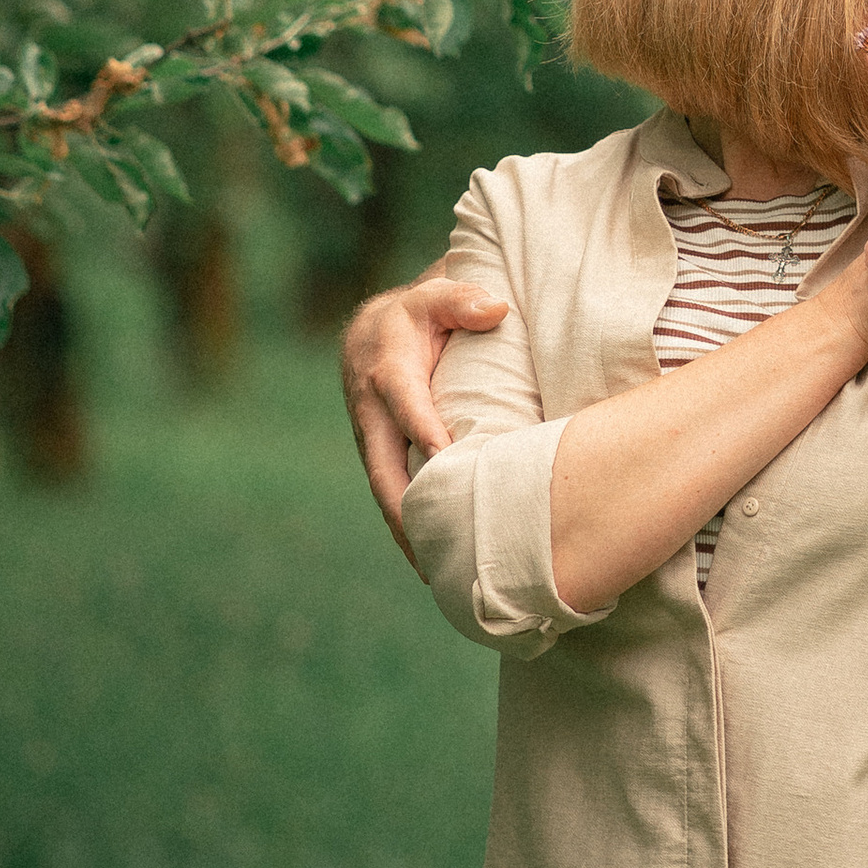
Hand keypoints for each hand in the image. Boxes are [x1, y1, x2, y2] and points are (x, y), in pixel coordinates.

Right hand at [339, 265, 508, 561]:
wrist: (371, 331)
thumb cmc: (417, 313)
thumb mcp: (435, 295)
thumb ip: (462, 298)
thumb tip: (496, 308)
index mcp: (388, 374)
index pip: (409, 410)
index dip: (427, 437)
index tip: (449, 467)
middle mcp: (372, 414)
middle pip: (384, 471)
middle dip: (406, 511)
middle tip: (434, 550)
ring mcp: (371, 439)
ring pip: (385, 491)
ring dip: (405, 531)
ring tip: (435, 572)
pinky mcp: (378, 455)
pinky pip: (390, 493)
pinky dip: (406, 524)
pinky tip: (430, 556)